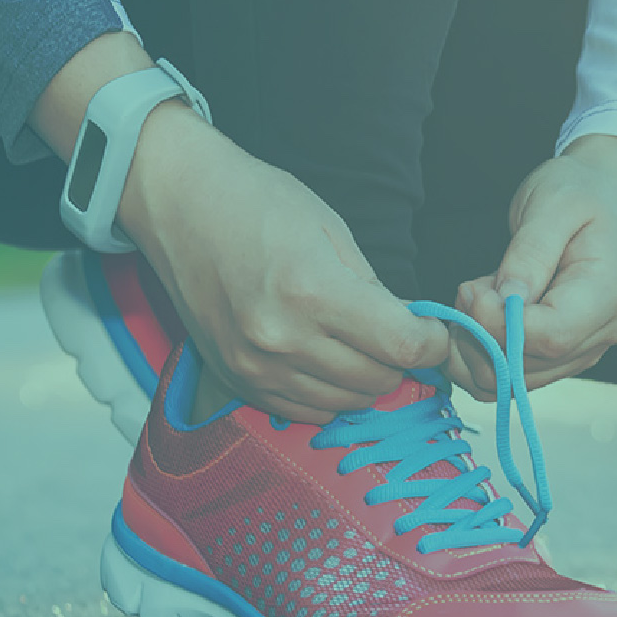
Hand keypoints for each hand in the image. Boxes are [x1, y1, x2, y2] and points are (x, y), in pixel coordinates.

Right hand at [119, 107, 450, 423]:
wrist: (181, 205)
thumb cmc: (260, 204)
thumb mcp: (334, 231)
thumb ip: (376, 291)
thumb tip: (414, 332)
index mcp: (314, 291)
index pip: (403, 347)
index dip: (433, 343)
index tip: (434, 331)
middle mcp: (282, 339)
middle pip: (378, 381)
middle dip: (400, 358)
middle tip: (393, 330)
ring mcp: (255, 366)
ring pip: (346, 403)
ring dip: (365, 378)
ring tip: (357, 340)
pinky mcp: (236, 380)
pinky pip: (306, 412)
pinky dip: (328, 393)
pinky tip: (324, 358)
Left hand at [447, 133, 616, 399]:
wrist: (605, 196)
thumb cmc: (579, 192)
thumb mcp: (552, 205)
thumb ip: (529, 254)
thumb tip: (505, 303)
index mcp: (609, 293)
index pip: (552, 336)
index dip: (500, 325)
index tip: (471, 292)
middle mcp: (604, 331)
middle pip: (530, 366)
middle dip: (481, 335)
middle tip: (467, 289)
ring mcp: (585, 348)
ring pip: (516, 382)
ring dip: (477, 348)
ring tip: (475, 297)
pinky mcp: (564, 354)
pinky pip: (515, 377)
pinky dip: (484, 355)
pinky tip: (480, 317)